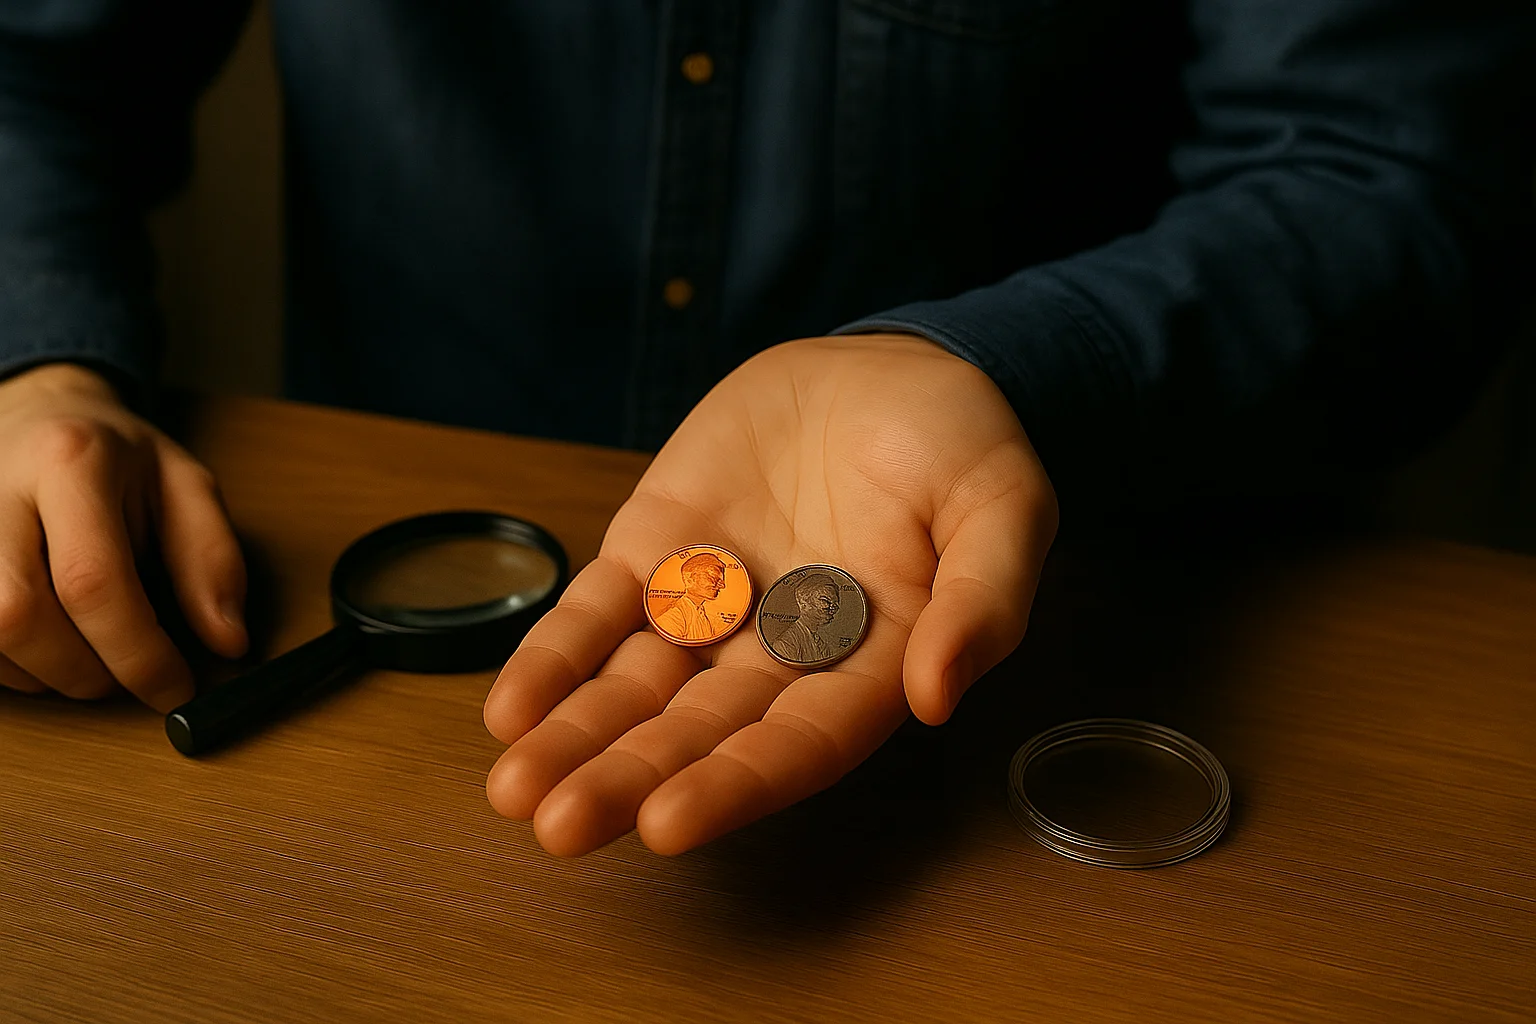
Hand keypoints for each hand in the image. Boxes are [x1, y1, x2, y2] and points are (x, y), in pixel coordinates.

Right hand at [0, 364, 246, 710]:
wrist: (37, 417)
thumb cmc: (115, 458)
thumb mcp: (186, 486)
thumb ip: (213, 560)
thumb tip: (228, 641)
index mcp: (71, 463)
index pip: (92, 580)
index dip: (136, 652)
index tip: (175, 688)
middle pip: (18, 616)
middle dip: (83, 670)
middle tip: (127, 673)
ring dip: (47, 674)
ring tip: (91, 651)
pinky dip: (15, 665)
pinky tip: (49, 643)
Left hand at [483, 335, 1056, 854]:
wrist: (888, 364)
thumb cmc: (960, 442)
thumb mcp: (1003, 506)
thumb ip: (984, 599)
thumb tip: (939, 694)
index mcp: (868, 665)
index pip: (799, 743)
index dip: (736, 783)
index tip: (668, 823)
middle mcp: (780, 654)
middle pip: (699, 733)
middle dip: (628, 778)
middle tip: (558, 827)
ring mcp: (712, 603)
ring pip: (635, 685)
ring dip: (575, 737)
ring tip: (513, 787)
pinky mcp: (658, 548)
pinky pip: (598, 610)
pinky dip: (553, 655)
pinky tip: (509, 708)